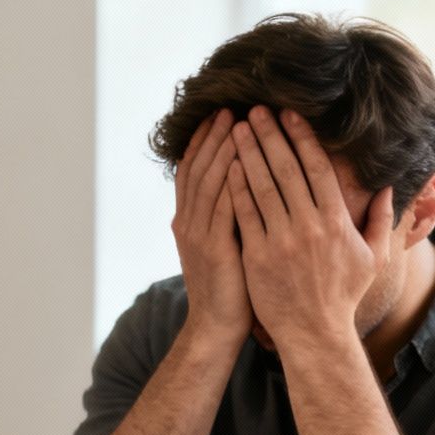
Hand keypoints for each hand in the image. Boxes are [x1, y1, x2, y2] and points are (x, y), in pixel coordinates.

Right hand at [172, 107, 252, 343]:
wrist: (216, 327)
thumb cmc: (229, 288)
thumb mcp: (223, 246)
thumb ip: (228, 216)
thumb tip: (246, 186)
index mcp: (189, 221)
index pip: (194, 171)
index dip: (204, 142)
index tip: (220, 116)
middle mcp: (188, 223)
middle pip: (198, 169)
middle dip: (214, 137)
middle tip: (229, 108)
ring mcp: (198, 235)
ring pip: (209, 182)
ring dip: (223, 150)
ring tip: (238, 123)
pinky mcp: (213, 249)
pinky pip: (222, 207)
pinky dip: (231, 181)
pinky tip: (243, 160)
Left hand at [223, 105, 395, 347]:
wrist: (314, 333)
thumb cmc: (343, 295)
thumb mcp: (373, 258)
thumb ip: (382, 220)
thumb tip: (391, 187)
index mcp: (337, 223)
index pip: (318, 170)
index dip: (303, 139)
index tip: (290, 114)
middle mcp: (309, 227)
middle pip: (286, 171)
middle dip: (270, 136)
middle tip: (255, 110)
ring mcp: (281, 241)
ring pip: (262, 188)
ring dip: (248, 154)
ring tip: (237, 129)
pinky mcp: (256, 256)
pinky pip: (244, 215)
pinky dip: (235, 188)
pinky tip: (227, 166)